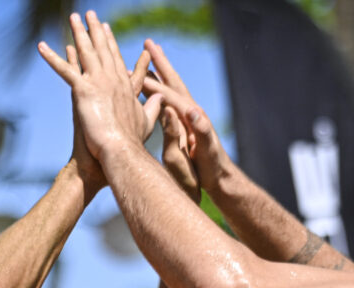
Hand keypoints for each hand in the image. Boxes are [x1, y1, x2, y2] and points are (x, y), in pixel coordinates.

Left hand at [38, 12, 161, 161]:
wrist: (121, 150)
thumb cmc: (133, 142)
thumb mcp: (147, 121)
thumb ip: (154, 107)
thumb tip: (162, 97)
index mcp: (125, 86)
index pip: (116, 58)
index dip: (110, 42)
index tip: (105, 29)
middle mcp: (112, 79)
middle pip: (102, 49)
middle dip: (94, 30)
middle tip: (88, 15)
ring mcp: (98, 82)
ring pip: (86, 52)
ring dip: (78, 33)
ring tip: (72, 18)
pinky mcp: (82, 90)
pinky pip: (64, 70)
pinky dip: (51, 58)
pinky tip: (41, 46)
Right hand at [142, 39, 230, 191]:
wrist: (220, 178)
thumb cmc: (211, 168)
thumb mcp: (206, 151)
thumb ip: (202, 130)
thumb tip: (194, 111)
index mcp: (193, 116)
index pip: (170, 95)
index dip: (152, 83)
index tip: (134, 70)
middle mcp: (192, 112)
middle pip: (173, 82)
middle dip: (160, 63)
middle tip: (149, 42)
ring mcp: (188, 117)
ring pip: (170, 89)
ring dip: (159, 73)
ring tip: (147, 58)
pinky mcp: (186, 124)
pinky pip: (168, 102)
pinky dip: (159, 91)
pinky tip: (150, 89)